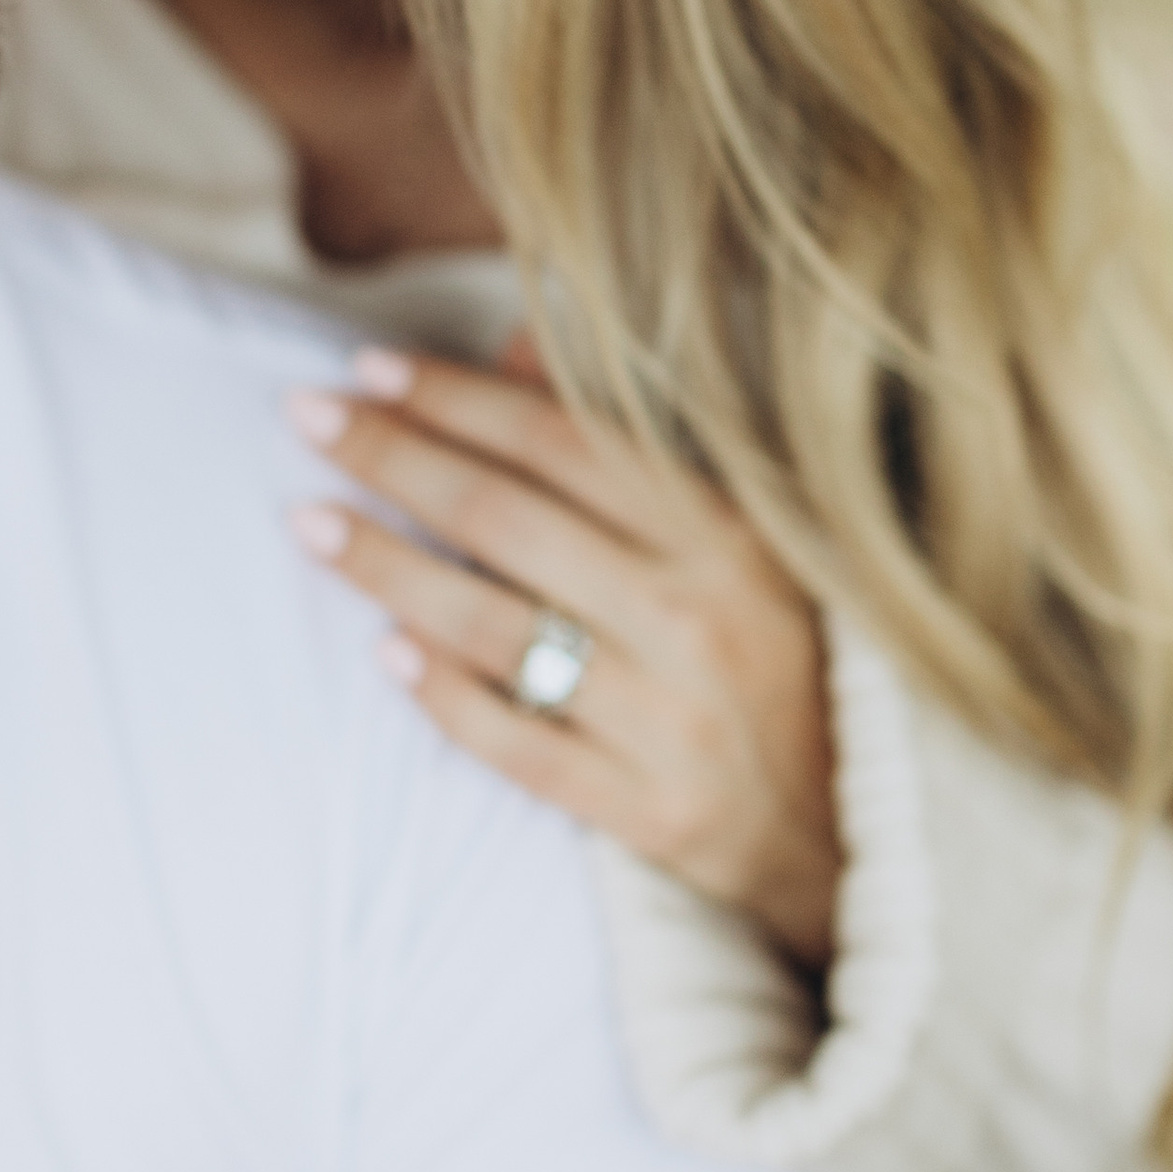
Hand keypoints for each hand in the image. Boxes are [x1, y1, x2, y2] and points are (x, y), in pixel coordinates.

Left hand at [286, 335, 841, 968]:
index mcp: (726, 532)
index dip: (458, 397)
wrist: (864, 828)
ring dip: (387, 569)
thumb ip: (627, 442)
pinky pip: (522, 747)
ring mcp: (673, 719)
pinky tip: (384, 652)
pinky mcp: (651, 812)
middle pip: (509, 519)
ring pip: (497, 628)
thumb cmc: (781, 656)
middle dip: (394, 457)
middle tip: (308, 416)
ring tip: (309, 522)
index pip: (562, 440)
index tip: (371, 365)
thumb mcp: (737, 537)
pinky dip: (447, 698)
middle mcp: (699, 614)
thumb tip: (516, 343)